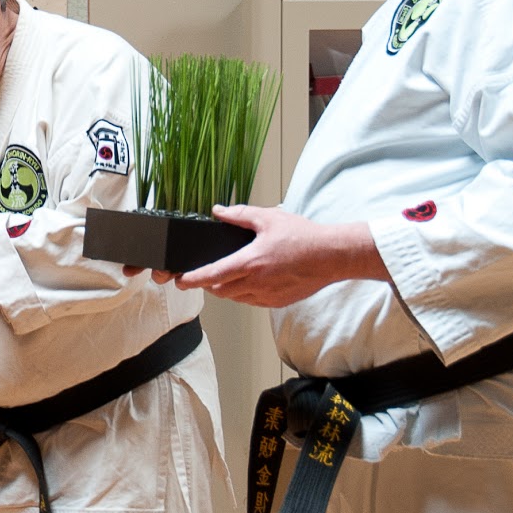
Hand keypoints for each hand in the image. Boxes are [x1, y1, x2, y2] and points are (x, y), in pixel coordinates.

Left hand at [169, 205, 388, 306]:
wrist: (332, 256)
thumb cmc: (303, 236)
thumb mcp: (268, 218)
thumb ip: (239, 214)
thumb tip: (218, 210)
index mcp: (250, 262)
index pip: (212, 275)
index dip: (192, 279)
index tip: (180, 280)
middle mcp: (255, 283)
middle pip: (219, 290)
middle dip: (208, 284)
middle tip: (203, 275)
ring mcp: (267, 296)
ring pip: (235, 298)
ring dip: (226, 289)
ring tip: (226, 276)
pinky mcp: (277, 302)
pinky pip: (252, 302)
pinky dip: (244, 294)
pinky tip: (249, 281)